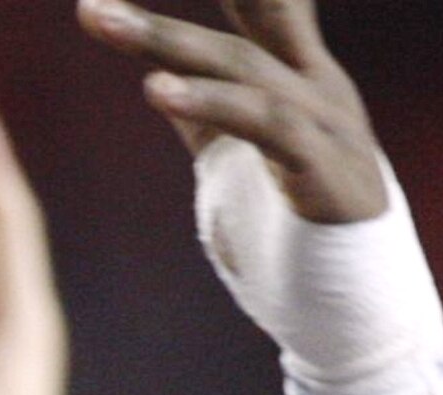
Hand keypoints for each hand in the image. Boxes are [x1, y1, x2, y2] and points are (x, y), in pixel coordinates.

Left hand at [76, 0, 386, 222]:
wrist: (350, 315)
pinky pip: (264, 125)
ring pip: (244, 69)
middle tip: (92, 2)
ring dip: (168, 44)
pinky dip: (209, 103)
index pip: (257, 13)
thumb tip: (165, 78)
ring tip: (105, 22)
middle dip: (165, 16)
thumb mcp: (234, 162)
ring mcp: (327, 128)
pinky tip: (156, 90)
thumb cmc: (290, 238)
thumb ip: (208, 115)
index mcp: (296, 84)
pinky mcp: (325, 173)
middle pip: (244, 28)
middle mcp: (318, 91)